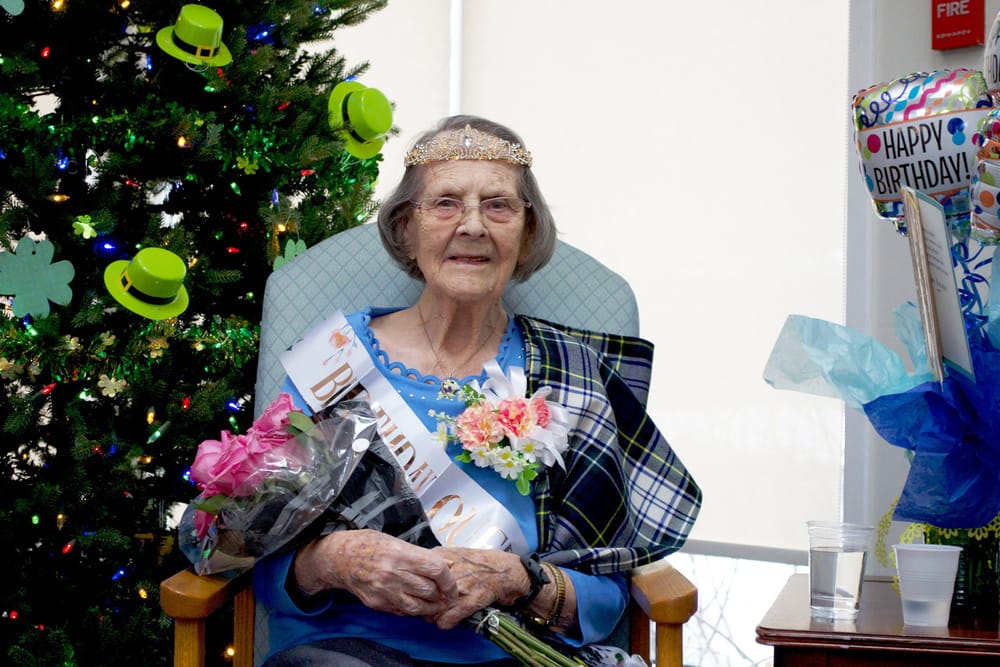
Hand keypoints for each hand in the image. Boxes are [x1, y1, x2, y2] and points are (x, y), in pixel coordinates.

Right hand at [293, 529, 458, 617]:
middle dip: (441, 595)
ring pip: (418, 607)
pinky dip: (412, 609)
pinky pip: (402, 611)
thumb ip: (422, 556)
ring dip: (430, 607)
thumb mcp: (398, 542)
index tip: (451, 585)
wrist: (342, 558)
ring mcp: (384, 590)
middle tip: (444, 595)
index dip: (449, 580)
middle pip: (429, 590)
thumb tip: (447, 566)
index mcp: (401, 554)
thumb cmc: (372, 546)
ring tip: (433, 603)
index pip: (436, 570)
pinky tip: (414, 602)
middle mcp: (392, 573)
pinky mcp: (377, 603)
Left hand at [423, 546, 525, 628]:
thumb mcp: (457, 552)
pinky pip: (446, 620)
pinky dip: (444, 623)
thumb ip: (439, 559)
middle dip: (425, 604)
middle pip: (424, 596)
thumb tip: (422, 570)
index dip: (417, 589)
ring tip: (437, 616)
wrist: (507, 572)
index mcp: (442, 559)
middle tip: (427, 608)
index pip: (418, 578)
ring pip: (432, 610)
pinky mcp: (468, 603)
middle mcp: (448, 573)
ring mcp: (458, 589)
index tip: (419, 595)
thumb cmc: (484, 562)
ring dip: (433, 616)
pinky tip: (446, 622)